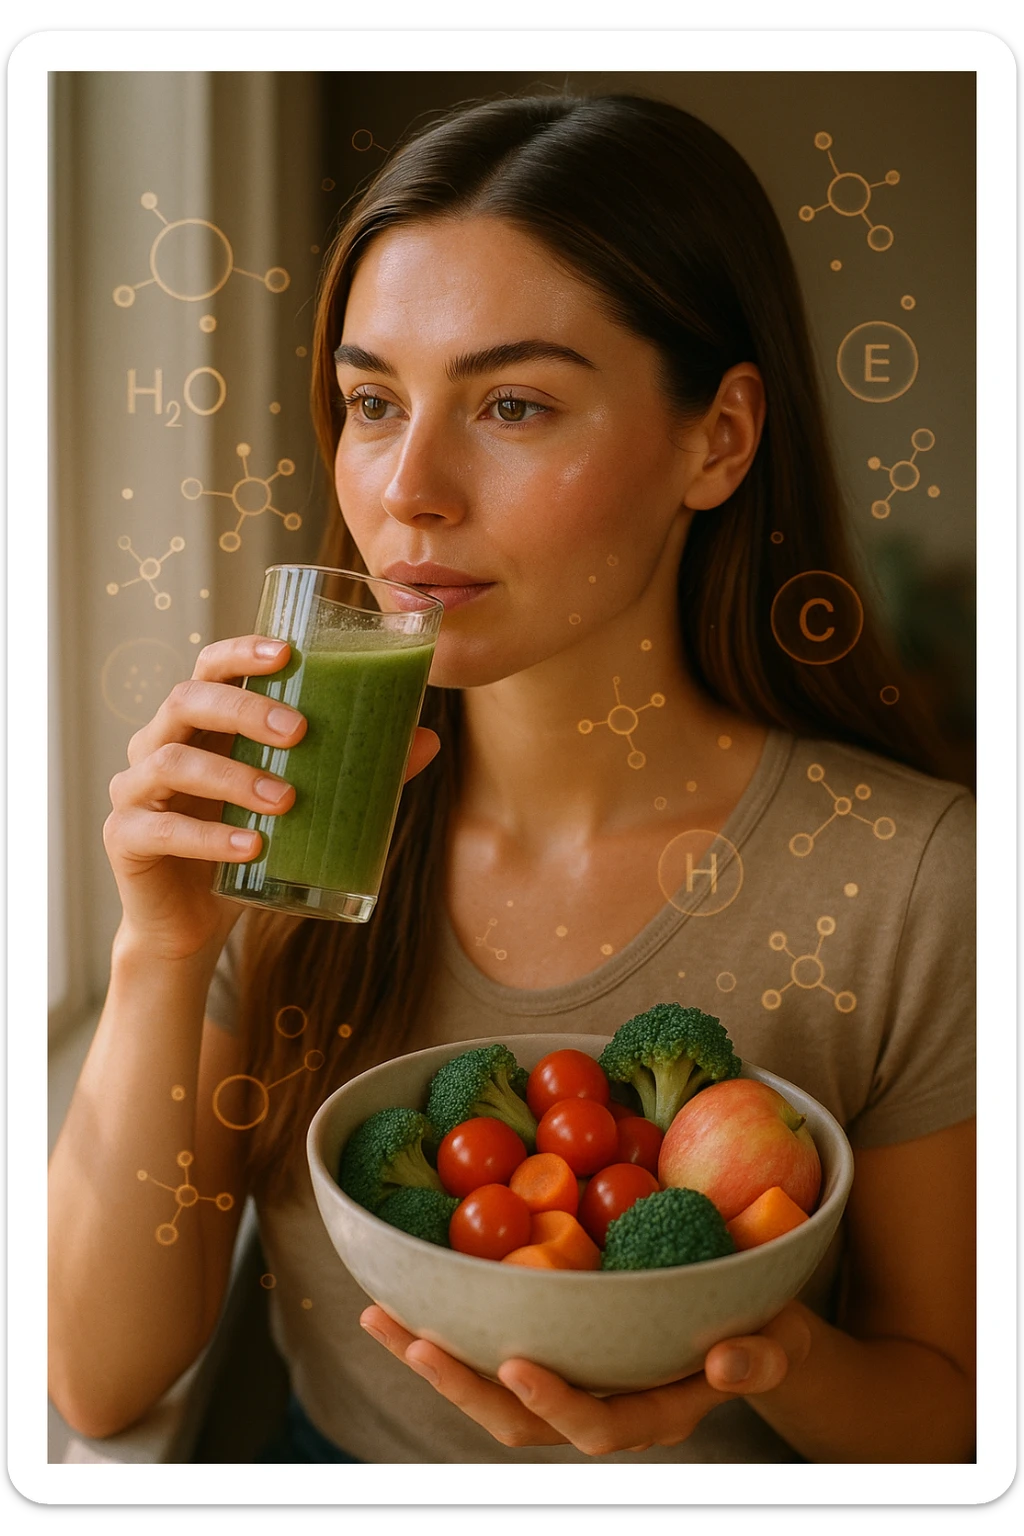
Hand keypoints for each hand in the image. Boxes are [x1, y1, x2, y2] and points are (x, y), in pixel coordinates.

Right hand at [103, 636, 440, 961]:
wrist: (195, 924)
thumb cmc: (250, 847)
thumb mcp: (303, 806)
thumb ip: (354, 770)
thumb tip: (427, 740)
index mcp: (200, 724)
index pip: (209, 666)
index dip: (241, 652)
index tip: (287, 652)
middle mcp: (158, 744)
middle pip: (186, 700)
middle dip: (244, 708)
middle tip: (299, 731)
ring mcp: (134, 790)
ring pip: (172, 761)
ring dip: (233, 776)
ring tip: (286, 800)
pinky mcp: (125, 838)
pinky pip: (161, 828)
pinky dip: (210, 837)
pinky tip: (252, 847)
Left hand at [360, 1301, 810, 1455]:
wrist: (751, 1327)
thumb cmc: (768, 1329)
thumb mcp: (780, 1339)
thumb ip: (761, 1355)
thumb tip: (727, 1359)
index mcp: (655, 1413)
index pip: (599, 1426)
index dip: (557, 1403)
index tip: (518, 1365)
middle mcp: (603, 1406)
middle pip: (521, 1421)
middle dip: (462, 1387)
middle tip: (414, 1343)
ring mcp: (571, 1382)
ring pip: (490, 1392)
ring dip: (432, 1359)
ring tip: (380, 1317)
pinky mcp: (551, 1352)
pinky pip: (492, 1352)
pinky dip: (446, 1329)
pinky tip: (404, 1297)